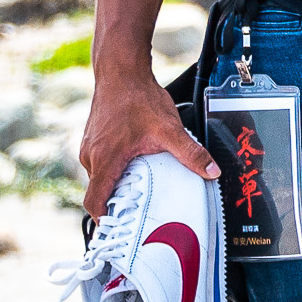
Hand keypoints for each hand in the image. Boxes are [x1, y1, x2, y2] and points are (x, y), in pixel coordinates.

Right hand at [78, 69, 211, 216]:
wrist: (121, 72)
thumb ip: (190, 153)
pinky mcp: (93, 139)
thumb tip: (211, 172)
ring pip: (101, 176)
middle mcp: (91, 156)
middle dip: (118, 203)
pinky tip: (135, 165)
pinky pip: (101, 163)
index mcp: (104, 160)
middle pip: (100, 191)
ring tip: (141, 188)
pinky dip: (116, 169)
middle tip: (140, 211)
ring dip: (118, 183)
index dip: (105, 220)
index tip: (119, 230)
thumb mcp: (169, 129)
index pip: (94, 202)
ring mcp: (89, 147)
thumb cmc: (138, 98)